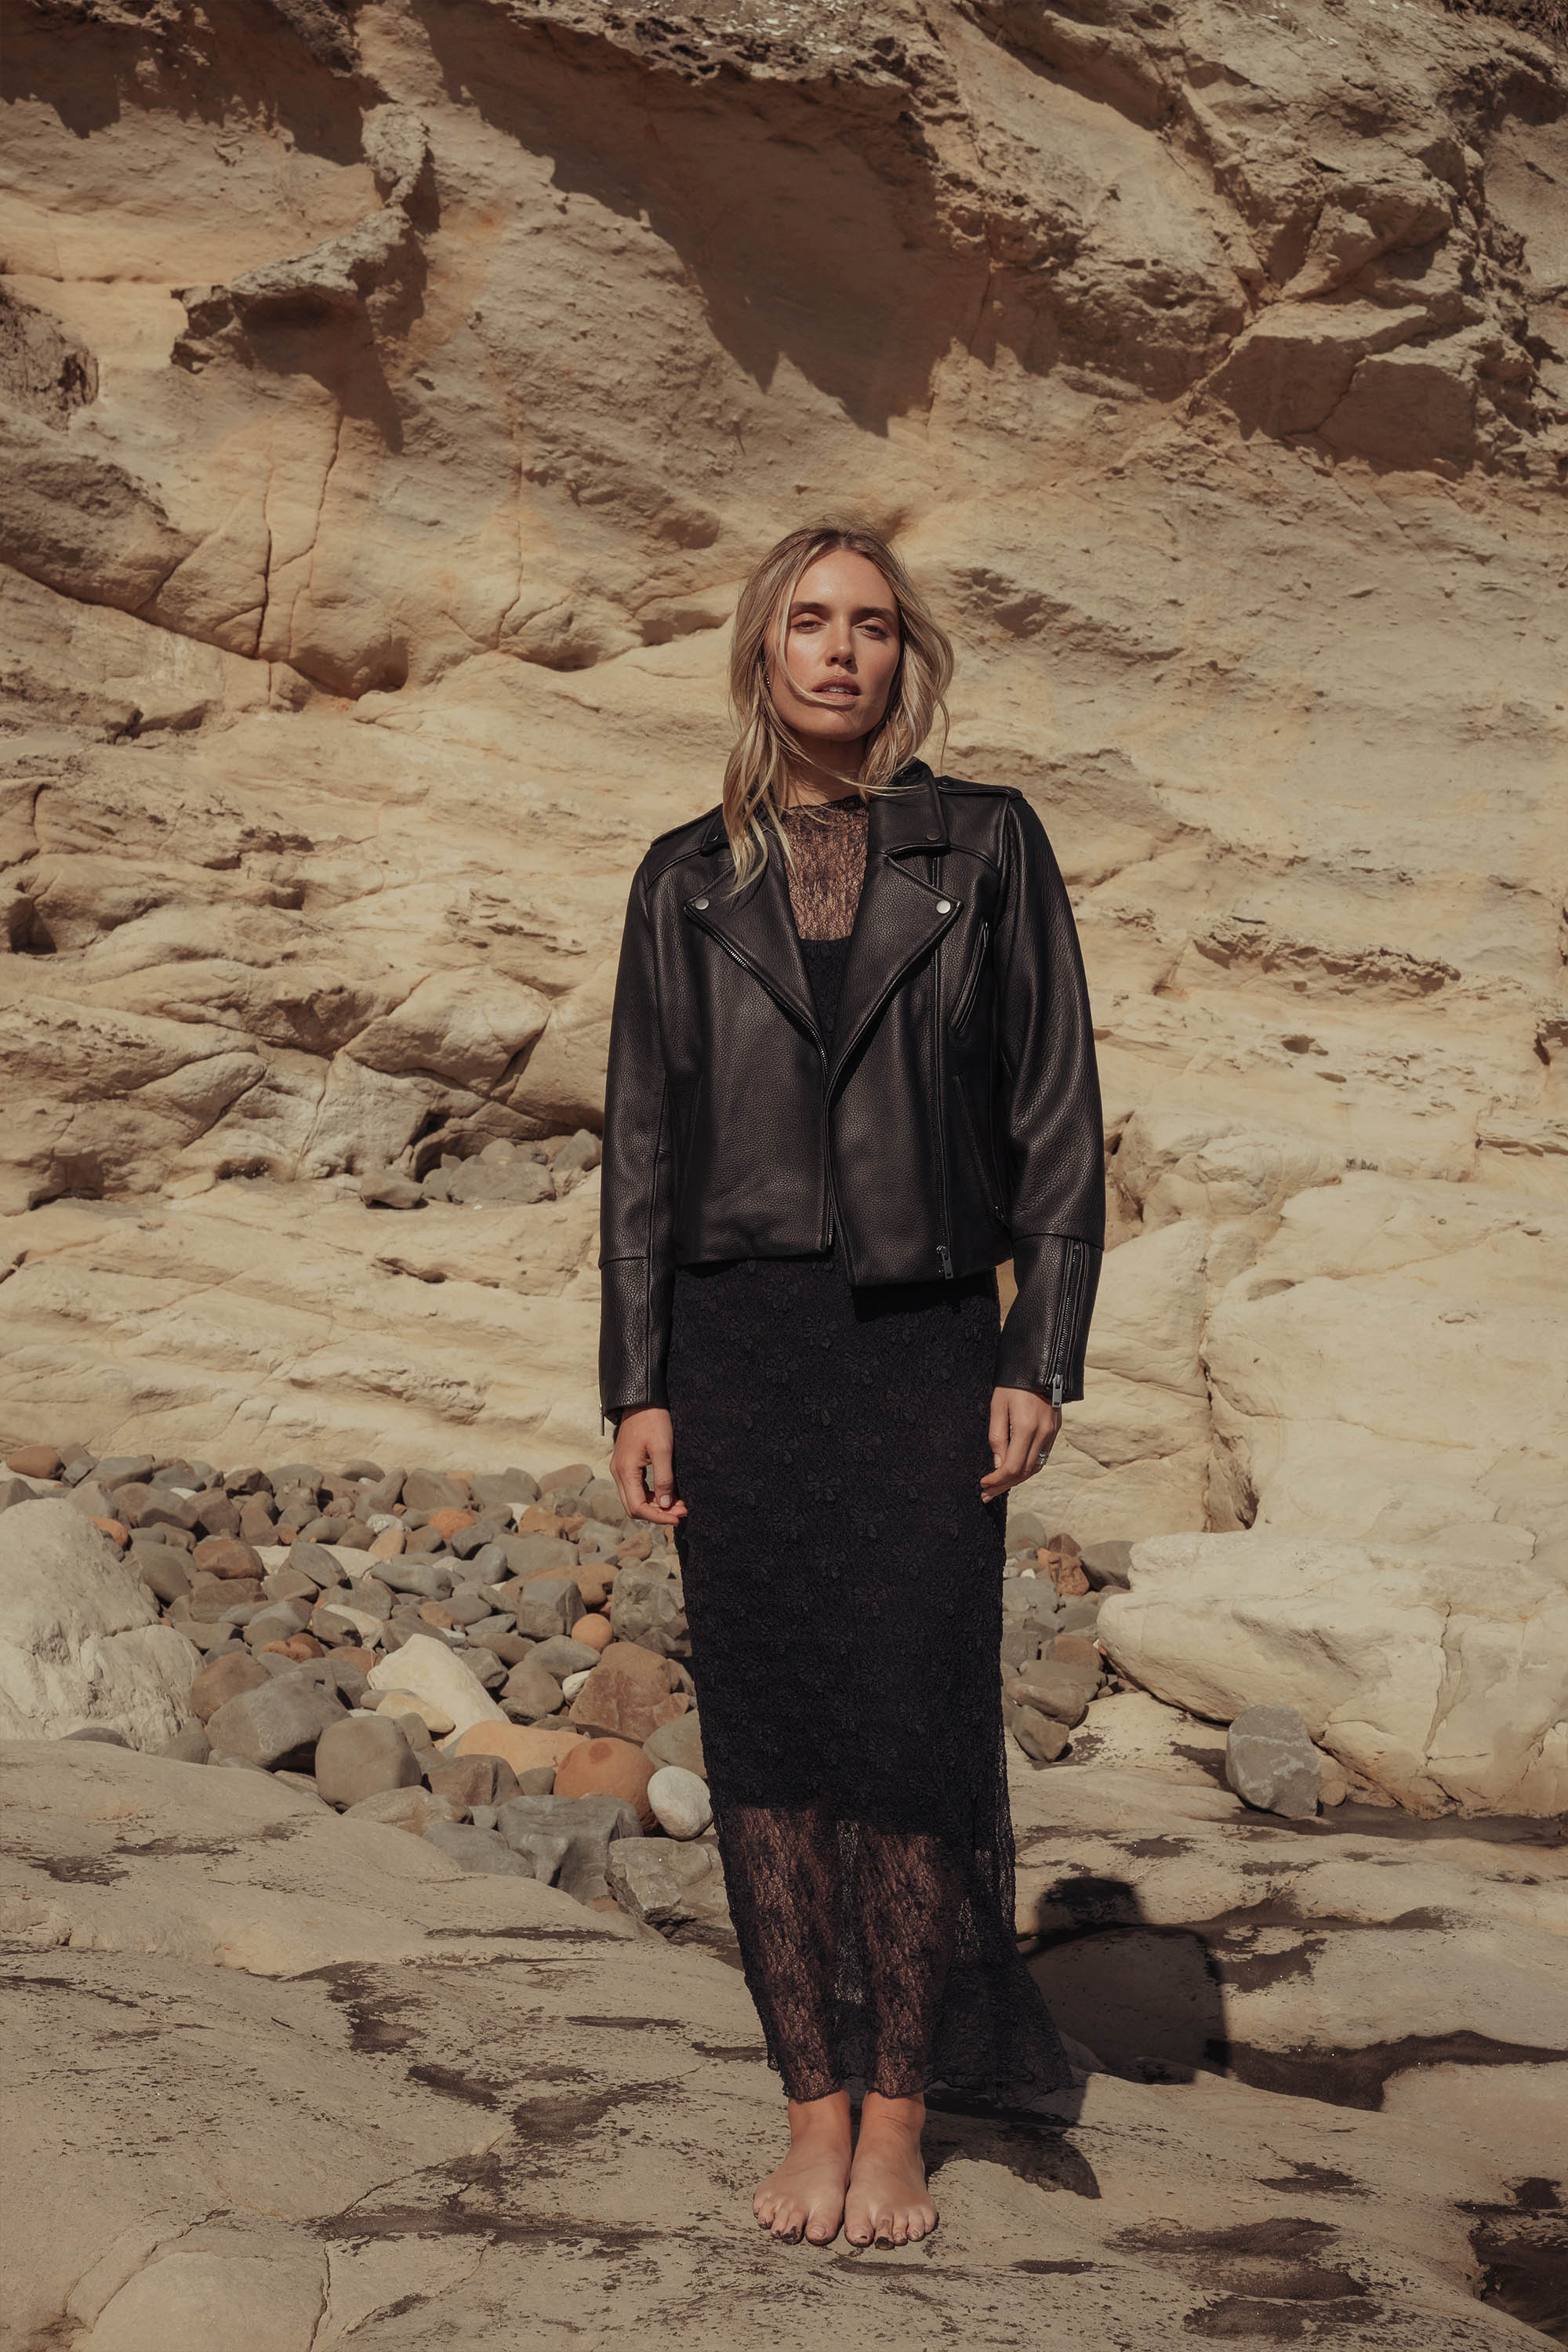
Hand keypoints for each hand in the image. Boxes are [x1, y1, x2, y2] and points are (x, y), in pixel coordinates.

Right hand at [610, 1406, 688, 1525]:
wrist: (642, 1400)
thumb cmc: (653, 1421)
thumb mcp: (663, 1449)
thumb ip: (664, 1479)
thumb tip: (666, 1505)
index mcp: (625, 1471)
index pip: (637, 1507)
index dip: (658, 1517)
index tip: (678, 1517)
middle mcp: (618, 1473)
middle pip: (634, 1507)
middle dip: (658, 1514)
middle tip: (681, 1512)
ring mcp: (620, 1469)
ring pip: (635, 1499)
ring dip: (655, 1505)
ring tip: (679, 1504)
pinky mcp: (626, 1464)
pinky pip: (636, 1488)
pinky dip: (651, 1495)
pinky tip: (668, 1494)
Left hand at [981, 1386, 1060, 1500]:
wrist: (1040, 1365)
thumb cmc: (1013, 1383)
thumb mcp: (997, 1407)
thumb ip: (997, 1437)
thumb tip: (998, 1464)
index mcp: (1025, 1428)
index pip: (1012, 1467)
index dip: (997, 1480)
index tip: (983, 1484)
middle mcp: (1043, 1434)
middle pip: (1024, 1472)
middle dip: (1004, 1486)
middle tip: (987, 1494)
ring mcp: (1052, 1433)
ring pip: (1035, 1467)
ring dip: (1016, 1480)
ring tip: (999, 1487)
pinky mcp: (1056, 1430)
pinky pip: (1042, 1456)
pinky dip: (1028, 1468)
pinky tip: (1015, 1471)